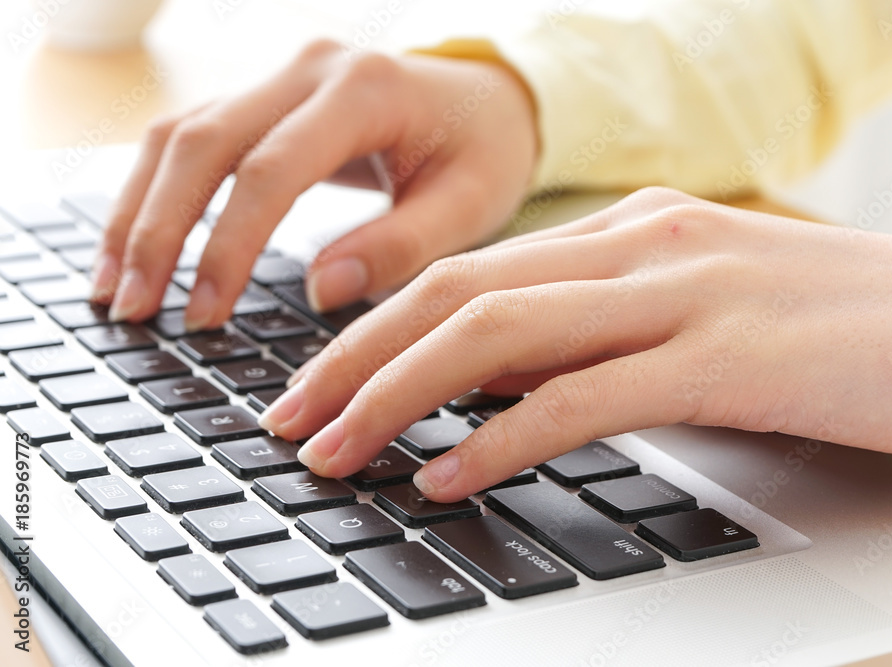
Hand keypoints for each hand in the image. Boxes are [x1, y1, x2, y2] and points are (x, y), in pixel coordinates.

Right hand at [92, 41, 536, 328]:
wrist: (489, 99)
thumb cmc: (485, 152)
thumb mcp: (470, 205)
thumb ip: (400, 247)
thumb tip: (319, 291)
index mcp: (366, 90)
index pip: (272, 169)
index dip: (228, 245)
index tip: (204, 315)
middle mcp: (309, 68)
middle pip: (202, 141)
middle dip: (158, 231)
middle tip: (134, 310)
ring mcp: (280, 75)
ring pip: (180, 134)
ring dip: (139, 213)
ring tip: (116, 291)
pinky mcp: (264, 96)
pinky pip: (190, 138)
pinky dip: (155, 193)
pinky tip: (135, 247)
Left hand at [259, 188, 891, 501]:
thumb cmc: (829, 326)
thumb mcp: (694, 308)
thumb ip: (596, 331)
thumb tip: (494, 382)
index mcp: (629, 231)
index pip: (470, 271)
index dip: (378, 327)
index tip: (320, 379)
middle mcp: (640, 247)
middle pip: (458, 294)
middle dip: (356, 359)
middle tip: (292, 420)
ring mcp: (679, 296)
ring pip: (498, 336)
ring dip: (399, 397)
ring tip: (337, 453)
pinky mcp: (722, 360)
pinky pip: (581, 399)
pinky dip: (500, 439)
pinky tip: (446, 477)